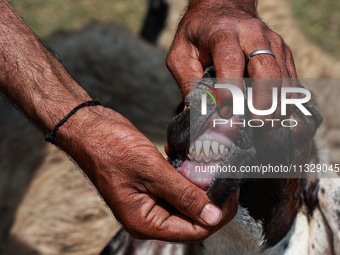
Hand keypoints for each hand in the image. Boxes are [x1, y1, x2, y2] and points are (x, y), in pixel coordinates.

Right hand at [57, 106, 238, 241]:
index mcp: (144, 222)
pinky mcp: (151, 186)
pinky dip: (188, 181)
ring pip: (184, 204)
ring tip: (217, 175)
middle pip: (190, 219)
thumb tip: (212, 216)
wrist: (91, 130)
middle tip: (227, 183)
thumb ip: (183, 195)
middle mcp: (148, 216)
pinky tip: (198, 168)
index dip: (214, 216)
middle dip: (211, 204)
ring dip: (201, 191)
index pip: (191, 231)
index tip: (230, 197)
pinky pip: (176, 190)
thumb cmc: (111, 149)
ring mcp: (149, 200)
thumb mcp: (151, 171)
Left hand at [167, 0, 297, 119]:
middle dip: (263, 100)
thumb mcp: (181, 53)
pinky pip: (290, 77)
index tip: (226, 110)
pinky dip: (286, 98)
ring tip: (267, 126)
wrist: (223, 8)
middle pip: (265, 68)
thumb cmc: (199, 34)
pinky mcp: (283, 51)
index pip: (230, 60)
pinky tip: (276, 114)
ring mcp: (272, 42)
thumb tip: (197, 110)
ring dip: (278, 104)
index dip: (230, 87)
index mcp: (222, 32)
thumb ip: (187, 80)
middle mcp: (252, 34)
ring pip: (282, 76)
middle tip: (257, 123)